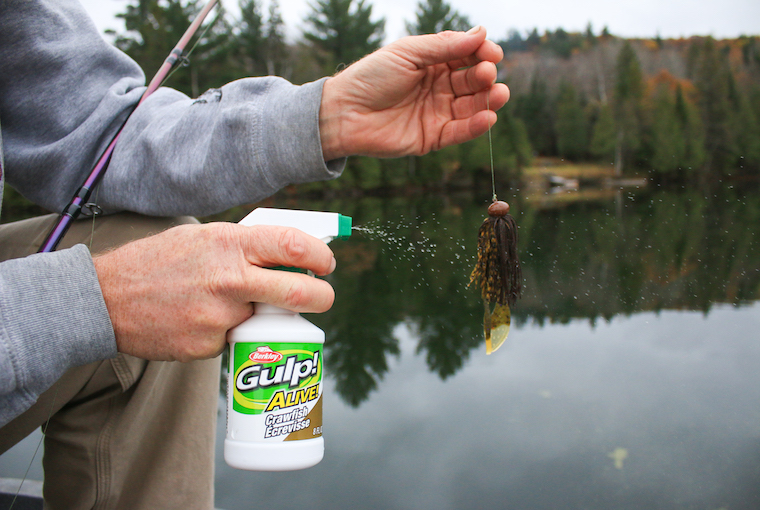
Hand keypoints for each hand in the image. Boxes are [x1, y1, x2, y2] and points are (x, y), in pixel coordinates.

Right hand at [93, 223, 335, 361]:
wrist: (105, 300)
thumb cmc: (158, 262)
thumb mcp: (202, 237)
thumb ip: (245, 245)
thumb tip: (292, 252)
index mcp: (228, 244)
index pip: (292, 245)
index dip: (320, 255)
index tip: (326, 263)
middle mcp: (228, 279)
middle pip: (299, 292)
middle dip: (322, 296)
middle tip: (323, 296)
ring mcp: (218, 317)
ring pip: (266, 318)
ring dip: (264, 314)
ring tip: (230, 303)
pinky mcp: (207, 346)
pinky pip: (235, 340)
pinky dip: (229, 332)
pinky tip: (200, 320)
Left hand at [319, 26, 509, 159]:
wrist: (345, 112)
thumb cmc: (371, 78)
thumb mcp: (407, 53)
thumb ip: (443, 46)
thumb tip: (480, 33)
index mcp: (432, 63)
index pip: (467, 57)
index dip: (482, 54)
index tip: (492, 53)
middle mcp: (439, 88)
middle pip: (472, 81)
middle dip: (485, 76)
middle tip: (488, 73)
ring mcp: (437, 113)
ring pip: (471, 107)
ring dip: (488, 101)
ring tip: (499, 94)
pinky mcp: (433, 138)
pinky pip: (460, 132)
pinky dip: (476, 126)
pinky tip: (488, 117)